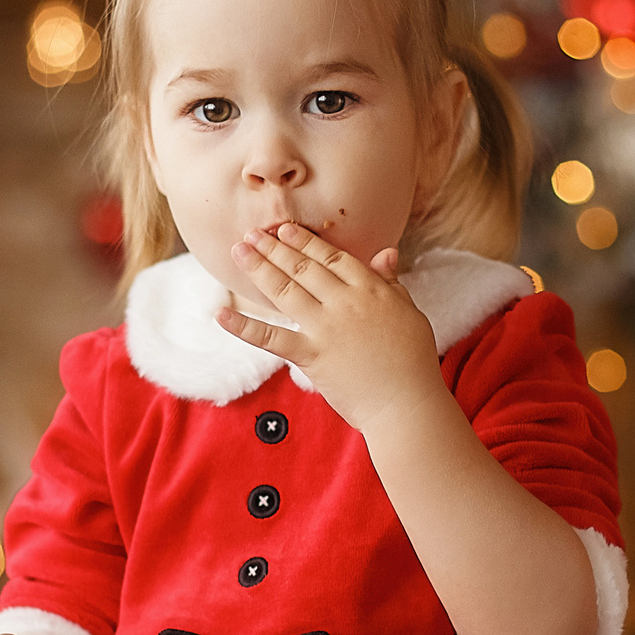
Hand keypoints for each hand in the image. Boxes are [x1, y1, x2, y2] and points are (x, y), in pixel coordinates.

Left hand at [218, 223, 445, 434]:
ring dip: (260, 268)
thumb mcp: (409, 313)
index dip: (306, 242)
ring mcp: (326, 329)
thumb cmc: (413, 361)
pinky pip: (272, 338)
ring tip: (239, 251)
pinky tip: (221, 315)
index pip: (333, 257)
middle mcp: (346, 303)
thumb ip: (391, 282)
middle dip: (276, 248)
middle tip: (252, 233)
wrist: (406, 404)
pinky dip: (244, 327)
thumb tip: (386, 252)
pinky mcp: (311, 356)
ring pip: (286, 291)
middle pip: (304, 268)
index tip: (286, 229)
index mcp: (371, 290)